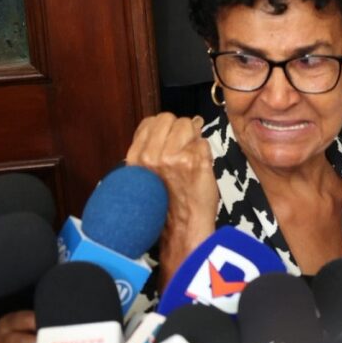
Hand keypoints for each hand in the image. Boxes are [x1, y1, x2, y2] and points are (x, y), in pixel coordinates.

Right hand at [125, 113, 217, 240]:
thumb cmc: (166, 201)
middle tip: (184, 147)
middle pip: (169, 118)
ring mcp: (175, 158)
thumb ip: (152, 146)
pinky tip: (199, 166)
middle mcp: (153, 156)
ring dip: (193, 137)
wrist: (183, 224)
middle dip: (180, 128)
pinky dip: (205, 151)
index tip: (170, 138)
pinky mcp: (196, 161)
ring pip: (189, 125)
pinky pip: (203, 141)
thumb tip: (171, 122)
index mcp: (137, 157)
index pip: (150, 121)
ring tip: (191, 157)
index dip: (164, 127)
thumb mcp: (146, 173)